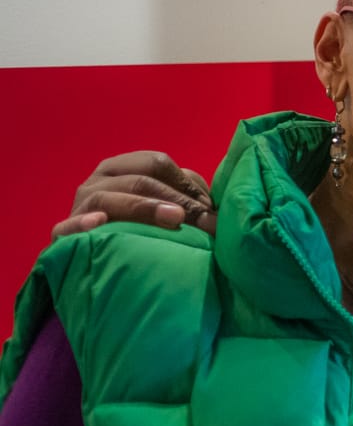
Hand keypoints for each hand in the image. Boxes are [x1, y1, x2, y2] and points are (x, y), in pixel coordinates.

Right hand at [56, 151, 217, 239]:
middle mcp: (98, 181)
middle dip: (176, 199)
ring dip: (144, 207)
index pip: (157, 163)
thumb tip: (216, 213)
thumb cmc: (139, 230)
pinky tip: (100, 223)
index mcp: (122, 168)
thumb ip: (186, 200)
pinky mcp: (62, 234)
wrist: (99, 262)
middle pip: (139, 179)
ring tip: (174, 220)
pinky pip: (68, 227)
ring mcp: (79, 206)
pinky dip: (83, 224)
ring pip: (108, 198)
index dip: (187, 184)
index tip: (210, 210)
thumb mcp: (163, 208)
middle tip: (203, 220)